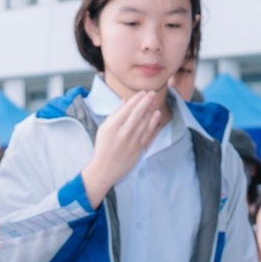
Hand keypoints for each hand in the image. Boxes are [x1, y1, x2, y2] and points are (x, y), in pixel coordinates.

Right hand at [80, 89, 169, 205]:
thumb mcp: (104, 129)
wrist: (105, 169)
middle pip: (138, 113)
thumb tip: (125, 101)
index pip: (127, 108)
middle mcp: (123, 132)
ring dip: (151, 110)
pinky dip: (154, 123)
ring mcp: (133, 141)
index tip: (143, 92)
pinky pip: (149, 133)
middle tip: (152, 93)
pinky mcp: (139, 148)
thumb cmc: (103, 147)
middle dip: (146, 101)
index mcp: (112, 126)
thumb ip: (114, 114)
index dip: (137, 99)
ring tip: (155, 102)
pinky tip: (157, 115)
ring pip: (145, 122)